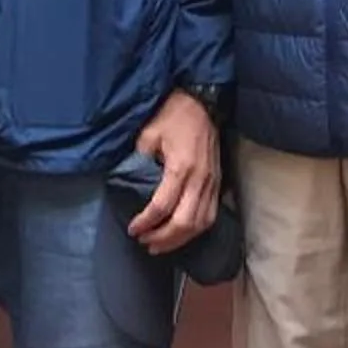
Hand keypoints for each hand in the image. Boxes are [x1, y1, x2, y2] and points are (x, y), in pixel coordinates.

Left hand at [125, 91, 220, 254]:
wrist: (202, 102)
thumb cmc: (173, 115)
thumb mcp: (149, 134)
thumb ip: (140, 161)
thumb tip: (130, 183)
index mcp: (181, 167)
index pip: (162, 206)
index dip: (146, 222)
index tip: (133, 229)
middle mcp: (200, 179)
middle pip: (184, 222)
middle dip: (163, 238)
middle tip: (145, 243)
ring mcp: (212, 183)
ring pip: (200, 223)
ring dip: (180, 240)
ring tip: (161, 246)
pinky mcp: (218, 183)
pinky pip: (211, 215)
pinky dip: (196, 230)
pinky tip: (183, 235)